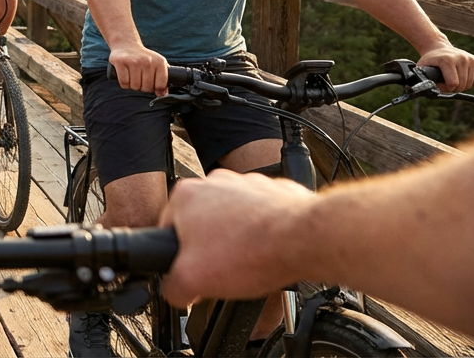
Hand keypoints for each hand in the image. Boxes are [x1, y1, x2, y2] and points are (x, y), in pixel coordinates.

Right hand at [108, 43, 169, 94]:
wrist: (127, 45)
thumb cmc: (144, 58)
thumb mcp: (157, 65)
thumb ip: (162, 79)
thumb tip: (162, 94)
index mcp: (159, 62)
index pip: (160, 85)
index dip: (155, 89)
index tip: (151, 84)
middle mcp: (147, 61)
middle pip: (146, 87)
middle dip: (143, 87)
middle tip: (140, 80)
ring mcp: (133, 61)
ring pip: (134, 86)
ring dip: (133, 86)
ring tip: (133, 77)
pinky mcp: (120, 62)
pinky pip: (124, 83)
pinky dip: (124, 84)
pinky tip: (126, 77)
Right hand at [159, 170, 314, 305]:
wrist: (306, 240)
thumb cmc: (252, 251)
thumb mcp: (192, 281)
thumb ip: (172, 287)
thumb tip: (175, 290)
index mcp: (185, 195)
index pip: (168, 230)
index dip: (179, 258)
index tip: (194, 271)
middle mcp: (214, 182)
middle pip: (201, 224)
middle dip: (210, 248)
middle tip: (223, 269)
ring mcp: (247, 184)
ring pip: (233, 219)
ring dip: (238, 239)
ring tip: (249, 261)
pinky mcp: (274, 192)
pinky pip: (261, 216)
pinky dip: (264, 233)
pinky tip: (269, 251)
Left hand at [416, 43, 473, 92]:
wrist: (438, 47)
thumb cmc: (430, 60)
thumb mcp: (421, 68)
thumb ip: (420, 79)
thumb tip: (419, 90)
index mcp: (448, 60)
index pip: (453, 84)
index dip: (445, 89)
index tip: (439, 85)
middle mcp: (461, 58)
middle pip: (462, 85)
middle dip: (452, 88)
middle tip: (445, 83)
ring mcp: (471, 59)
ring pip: (470, 84)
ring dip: (461, 86)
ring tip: (451, 79)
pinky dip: (468, 82)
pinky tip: (460, 76)